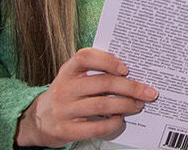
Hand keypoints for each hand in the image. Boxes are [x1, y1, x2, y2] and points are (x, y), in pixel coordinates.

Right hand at [15, 47, 158, 147]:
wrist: (38, 120)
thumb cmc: (66, 95)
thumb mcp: (73, 78)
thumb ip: (94, 72)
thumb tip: (131, 73)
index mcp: (67, 71)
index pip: (85, 57)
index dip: (107, 60)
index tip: (126, 68)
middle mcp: (64, 88)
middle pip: (103, 83)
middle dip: (131, 87)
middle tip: (148, 92)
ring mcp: (63, 110)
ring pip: (102, 105)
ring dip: (126, 104)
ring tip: (138, 105)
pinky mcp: (66, 129)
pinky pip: (96, 126)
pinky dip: (113, 123)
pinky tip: (120, 119)